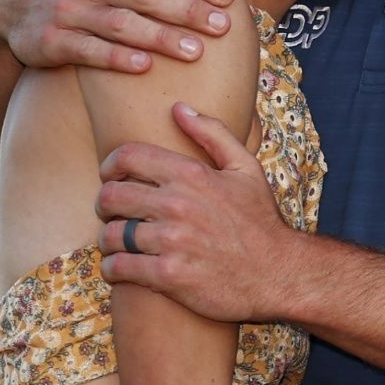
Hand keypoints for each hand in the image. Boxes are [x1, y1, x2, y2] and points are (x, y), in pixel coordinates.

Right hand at [0, 0, 236, 72]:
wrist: (8, 2)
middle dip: (187, 9)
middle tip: (223, 27)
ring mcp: (69, 10)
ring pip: (120, 23)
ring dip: (159, 37)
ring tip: (194, 52)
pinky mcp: (51, 40)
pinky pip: (86, 49)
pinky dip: (114, 57)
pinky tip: (143, 66)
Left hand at [96, 103, 302, 322]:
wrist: (280, 274)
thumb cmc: (261, 222)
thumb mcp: (246, 169)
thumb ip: (212, 133)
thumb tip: (179, 108)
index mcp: (191, 175)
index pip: (127, 156)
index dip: (109, 165)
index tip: (109, 177)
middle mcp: (177, 204)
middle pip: (110, 196)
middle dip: (104, 205)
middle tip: (112, 214)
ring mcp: (171, 241)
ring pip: (111, 235)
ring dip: (109, 240)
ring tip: (118, 244)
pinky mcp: (168, 275)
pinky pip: (119, 268)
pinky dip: (113, 269)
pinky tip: (121, 269)